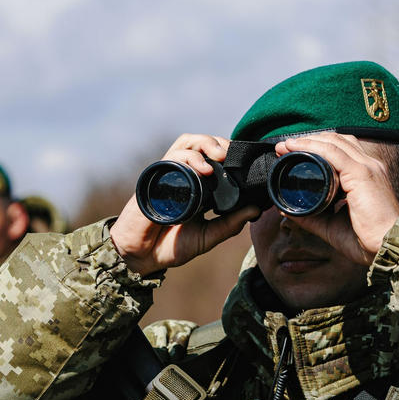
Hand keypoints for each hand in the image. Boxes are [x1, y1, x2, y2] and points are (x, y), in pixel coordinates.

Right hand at [110, 134, 260, 276]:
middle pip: (201, 144)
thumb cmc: (171, 246)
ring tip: (220, 155)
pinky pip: (171, 158)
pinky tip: (203, 169)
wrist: (142, 257)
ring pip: (186, 143)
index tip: (245, 160)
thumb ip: (230, 224)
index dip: (229, 152)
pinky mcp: (155, 180)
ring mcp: (169, 175)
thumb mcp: (208, 236)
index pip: (213, 157)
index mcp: (198, 186)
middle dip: (219, 142)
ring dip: (205, 143)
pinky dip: (189, 158)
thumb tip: (256, 210)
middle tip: (233, 154)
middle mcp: (184, 176)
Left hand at [274, 133, 398, 265]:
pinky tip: (295, 148)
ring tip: (286, 145)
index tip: (292, 153)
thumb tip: (288, 210)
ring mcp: (367, 168)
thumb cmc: (366, 241)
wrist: (386, 248)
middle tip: (284, 147)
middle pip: (337, 141)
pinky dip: (312, 147)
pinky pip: (333, 152)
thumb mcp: (331, 226)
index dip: (317, 147)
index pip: (342, 151)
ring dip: (307, 141)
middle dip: (309, 140)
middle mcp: (369, 167)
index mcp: (367, 176)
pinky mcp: (362, 174)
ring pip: (333, 142)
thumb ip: (311, 217)